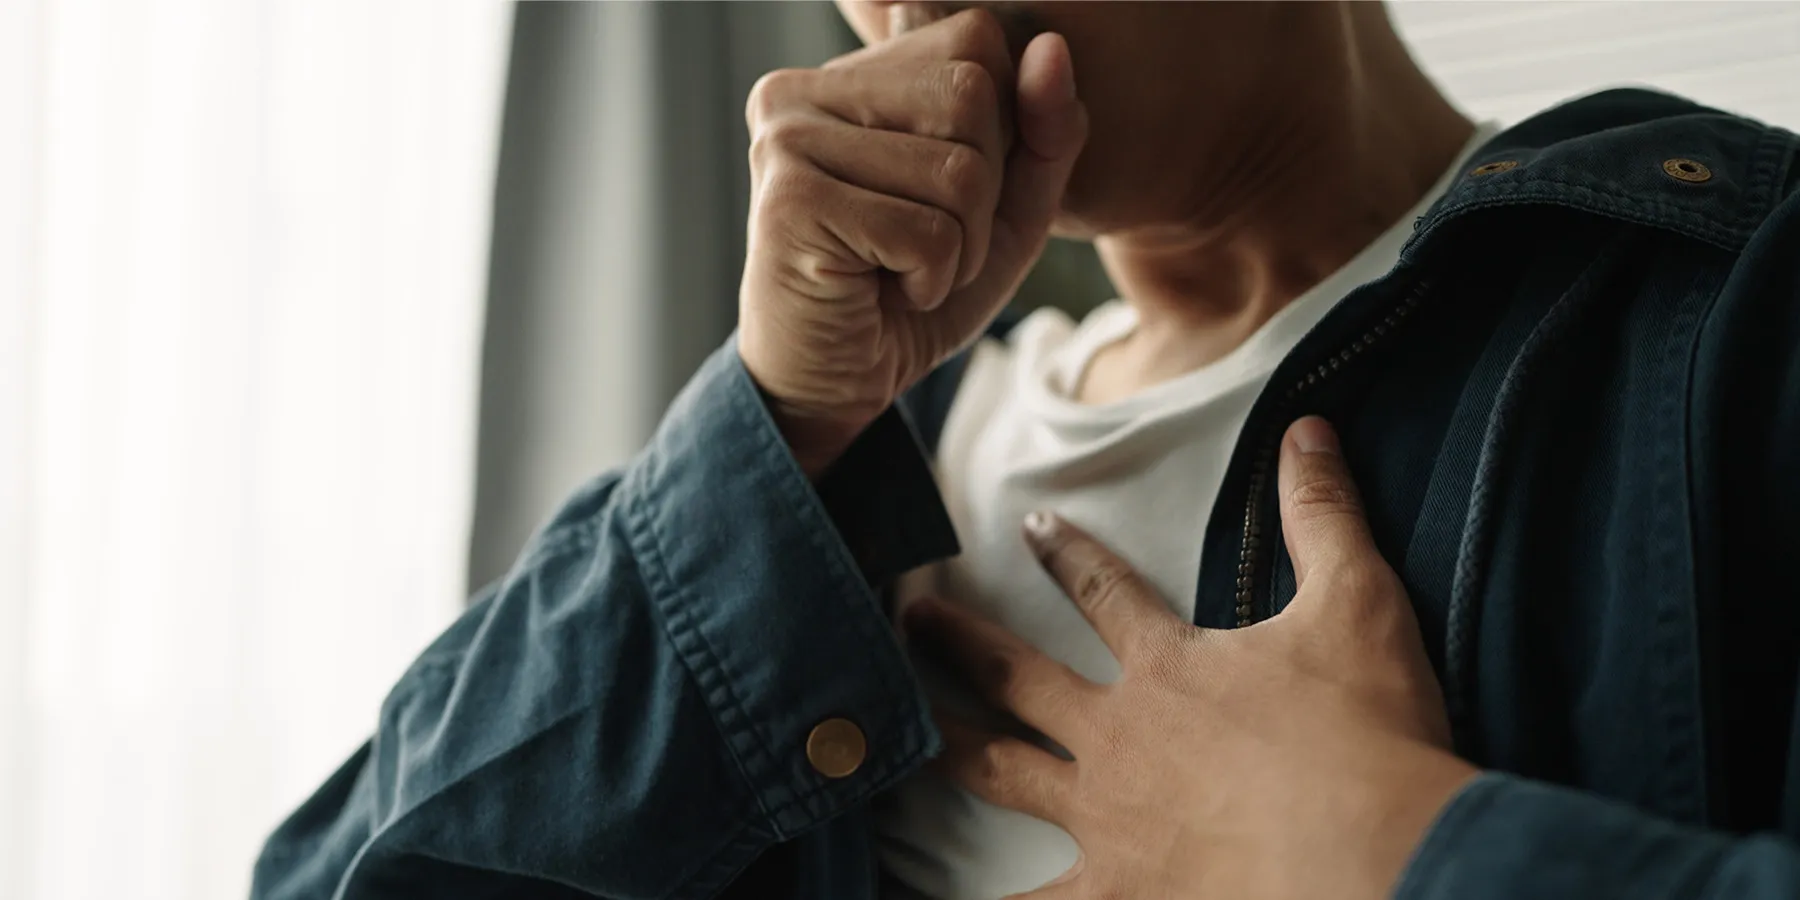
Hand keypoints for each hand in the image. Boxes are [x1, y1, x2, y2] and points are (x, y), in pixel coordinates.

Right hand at [737, 9, 1088, 475]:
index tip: (944, 194)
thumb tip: (1052, 49)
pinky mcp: (791, 202)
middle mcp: (801, 90)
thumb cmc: (912, 292)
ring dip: (959, 246)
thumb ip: (1043, 132)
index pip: (976, 39)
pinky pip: (928, 230)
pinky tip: (882, 291)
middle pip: (972, 92)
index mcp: (848, 75)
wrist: (834, 385)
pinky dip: (931, 280)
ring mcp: (787, 141)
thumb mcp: (1006, 211)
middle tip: (924, 242)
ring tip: (903, 269)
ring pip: (958, 167)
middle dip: (982, 192)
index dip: (999, 128)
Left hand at [903, 417, 1479, 899]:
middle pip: (1017, 676)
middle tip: (910, 617)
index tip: (1028, 524)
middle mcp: (1118, 737)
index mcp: (1168, 667)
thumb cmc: (1369, 735)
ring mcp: (1108, 821)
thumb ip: (1322, 515)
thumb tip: (1308, 428)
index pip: (1103, 591)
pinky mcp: (1120, 894)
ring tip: (900, 739)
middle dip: (960, 642)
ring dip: (949, 747)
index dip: (1065, 554)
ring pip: (1002, 774)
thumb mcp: (1358, 604)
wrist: (1379, 856)